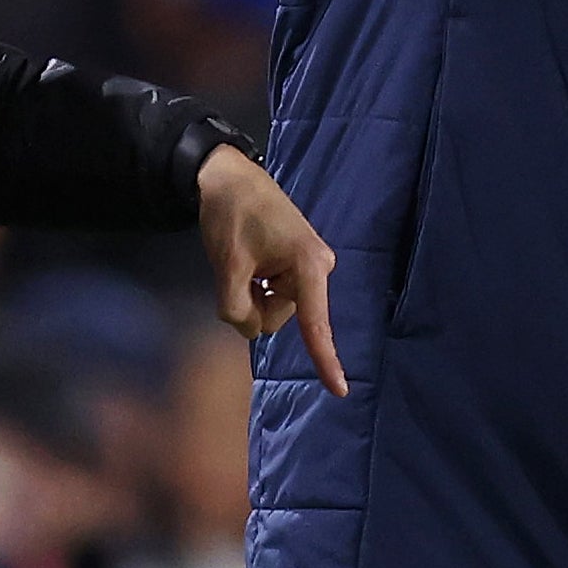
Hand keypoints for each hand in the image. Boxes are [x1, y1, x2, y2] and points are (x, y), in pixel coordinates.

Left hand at [197, 146, 344, 394]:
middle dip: (253, 303)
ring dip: (253, 293)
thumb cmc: (231, 215)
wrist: (229, 177)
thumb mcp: (227, 266)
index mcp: (308, 265)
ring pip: (274, 309)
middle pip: (280, 316)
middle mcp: (317, 268)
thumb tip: (249, 328)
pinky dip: (256, 286)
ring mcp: (309, 268)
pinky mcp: (298, 266)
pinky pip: (274, 295)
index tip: (340, 390)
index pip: (315, 322)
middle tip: (237, 266)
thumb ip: (236, 308)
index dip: (325, 359)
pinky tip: (250, 260)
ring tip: (243, 259)